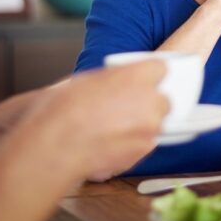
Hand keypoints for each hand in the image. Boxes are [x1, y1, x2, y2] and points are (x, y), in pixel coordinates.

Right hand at [11, 60, 169, 181]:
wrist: (58, 145)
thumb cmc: (64, 109)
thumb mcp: (86, 79)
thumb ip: (112, 80)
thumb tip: (114, 84)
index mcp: (137, 75)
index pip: (160, 69)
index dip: (148, 76)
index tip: (139, 81)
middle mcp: (150, 100)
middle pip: (162, 99)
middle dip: (147, 103)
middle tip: (123, 108)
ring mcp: (150, 128)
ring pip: (155, 123)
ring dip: (141, 124)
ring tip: (113, 128)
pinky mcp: (143, 151)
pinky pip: (145, 143)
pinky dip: (133, 143)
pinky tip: (110, 143)